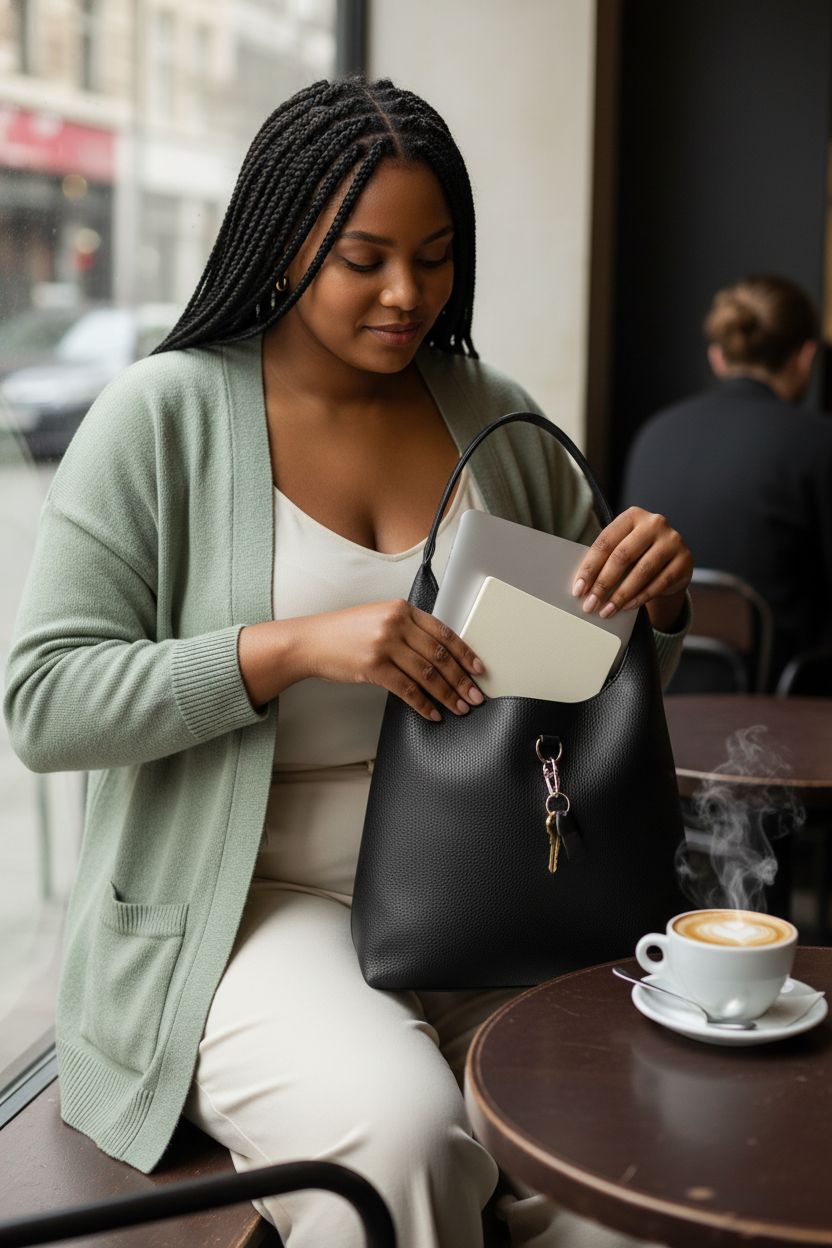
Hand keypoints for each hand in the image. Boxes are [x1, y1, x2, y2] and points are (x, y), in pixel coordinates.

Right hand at [301, 599, 484, 721]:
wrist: (312, 641)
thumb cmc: (346, 632)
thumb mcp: (380, 618)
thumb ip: (408, 628)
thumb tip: (441, 654)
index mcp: (402, 609)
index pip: (444, 633)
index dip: (465, 653)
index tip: (479, 669)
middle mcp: (395, 624)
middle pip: (439, 656)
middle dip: (462, 679)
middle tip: (475, 696)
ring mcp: (384, 645)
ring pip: (427, 674)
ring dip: (448, 695)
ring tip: (460, 708)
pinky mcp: (373, 667)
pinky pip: (407, 690)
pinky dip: (424, 705)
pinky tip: (433, 714)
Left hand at [571, 508, 691, 630]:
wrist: (672, 562)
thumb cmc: (638, 555)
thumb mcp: (622, 549)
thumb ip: (605, 560)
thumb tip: (582, 586)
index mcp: (632, 516)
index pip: (605, 542)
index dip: (589, 568)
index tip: (578, 590)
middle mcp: (654, 523)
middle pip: (622, 556)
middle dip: (603, 584)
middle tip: (591, 604)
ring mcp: (672, 540)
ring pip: (641, 571)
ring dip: (621, 595)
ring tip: (607, 610)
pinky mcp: (684, 560)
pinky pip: (660, 582)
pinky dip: (641, 597)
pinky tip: (627, 607)